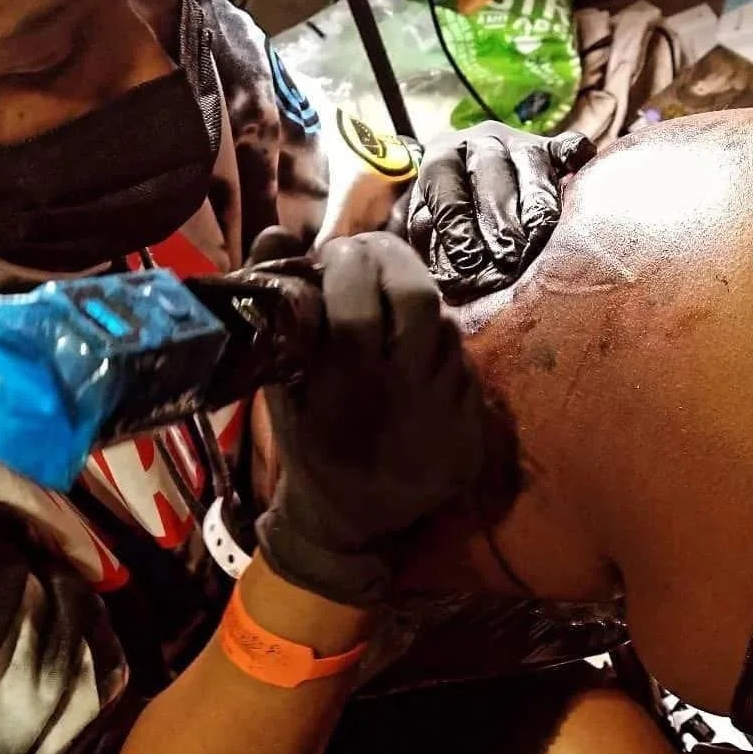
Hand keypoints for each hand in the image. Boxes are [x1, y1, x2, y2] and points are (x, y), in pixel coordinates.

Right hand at [255, 232, 484, 607]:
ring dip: (412, 302)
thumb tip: (278, 229)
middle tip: (368, 254)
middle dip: (391, 259)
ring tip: (386, 310)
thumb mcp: (278, 388)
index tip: (333, 254)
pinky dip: (434, 346)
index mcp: (344, 395)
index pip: (358, 301)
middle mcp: (404, 402)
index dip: (347, 262)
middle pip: (417, 298)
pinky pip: (462, 362)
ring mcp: (448, 417)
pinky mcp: (476, 429)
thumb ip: (277, 309)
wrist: (352, 523)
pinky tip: (412, 355)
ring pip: (443, 325)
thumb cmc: (308, 450)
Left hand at [407, 123, 595, 299]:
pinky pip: (570, 146)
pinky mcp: (552, 146)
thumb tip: (447, 270)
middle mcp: (481, 142)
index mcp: (441, 158)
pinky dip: (578, 161)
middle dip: (500, 222)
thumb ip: (427, 240)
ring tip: (539, 244)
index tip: (467, 260)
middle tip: (507, 260)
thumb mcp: (424, 224)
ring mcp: (519, 141)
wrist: (461, 175)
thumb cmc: (443, 214)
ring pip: (532, 165)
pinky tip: (581, 181)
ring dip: (538, 209)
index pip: (448, 190)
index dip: (457, 228)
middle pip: (491, 175)